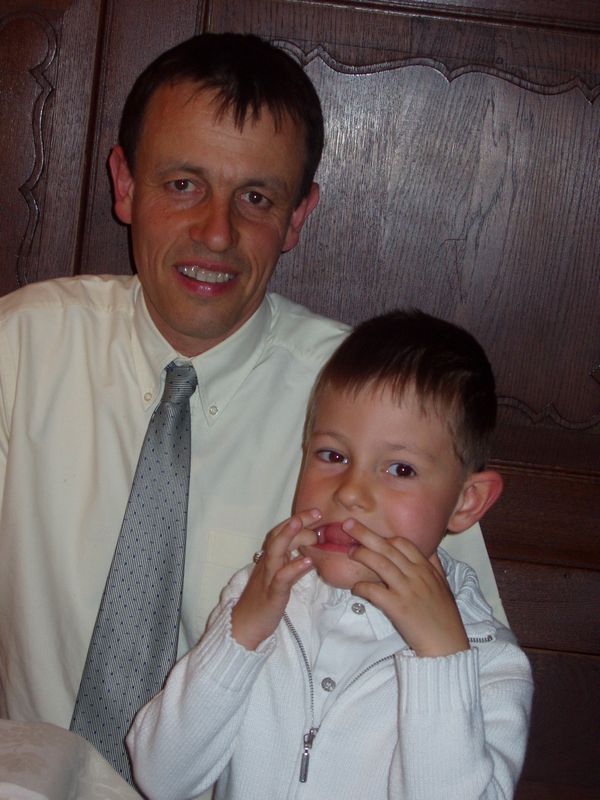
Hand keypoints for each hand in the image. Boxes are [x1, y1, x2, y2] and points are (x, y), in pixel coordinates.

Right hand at [230, 509, 319, 649]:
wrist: (244, 626)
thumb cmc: (263, 602)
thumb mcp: (279, 579)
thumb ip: (291, 565)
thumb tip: (310, 554)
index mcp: (270, 559)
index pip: (281, 532)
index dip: (297, 520)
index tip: (316, 512)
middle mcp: (267, 563)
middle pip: (279, 535)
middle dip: (297, 521)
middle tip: (317, 512)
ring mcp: (268, 577)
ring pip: (276, 551)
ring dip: (289, 536)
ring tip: (303, 525)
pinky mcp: (272, 594)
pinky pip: (282, 578)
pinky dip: (294, 568)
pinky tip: (307, 561)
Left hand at [343, 519, 469, 656]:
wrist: (447, 644)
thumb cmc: (444, 616)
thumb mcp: (444, 585)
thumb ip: (435, 565)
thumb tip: (429, 550)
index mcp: (427, 568)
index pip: (404, 543)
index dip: (386, 537)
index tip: (372, 536)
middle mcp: (417, 575)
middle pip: (388, 548)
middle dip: (366, 534)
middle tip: (348, 524)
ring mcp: (407, 590)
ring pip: (381, 564)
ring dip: (363, 555)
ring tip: (350, 552)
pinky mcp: (398, 607)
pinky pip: (375, 591)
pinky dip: (362, 587)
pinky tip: (355, 588)